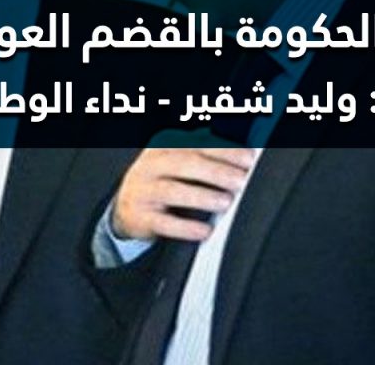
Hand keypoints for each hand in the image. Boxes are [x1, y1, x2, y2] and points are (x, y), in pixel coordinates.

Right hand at [111, 148, 253, 241]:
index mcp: (163, 147)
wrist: (125, 206)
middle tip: (240, 181)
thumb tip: (243, 152)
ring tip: (225, 203)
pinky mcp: (139, 217)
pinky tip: (204, 230)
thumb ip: (203, 153)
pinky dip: (185, 227)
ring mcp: (142, 191)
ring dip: (202, 196)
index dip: (224, 151)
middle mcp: (150, 165)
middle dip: (216, 172)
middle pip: (184, 164)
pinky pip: (163, 222)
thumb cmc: (162, 181)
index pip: (196, 144)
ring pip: (172, 191)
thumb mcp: (176, 161)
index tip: (248, 160)